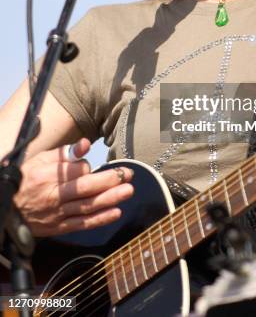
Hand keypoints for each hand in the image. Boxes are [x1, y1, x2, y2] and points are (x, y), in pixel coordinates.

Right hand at [14, 138, 133, 235]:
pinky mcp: (60, 228)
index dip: (88, 166)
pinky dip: (100, 219)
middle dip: (109, 181)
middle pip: (86, 188)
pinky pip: (83, 224)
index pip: (75, 170)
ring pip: (88, 206)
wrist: (9, 209)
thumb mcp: (41, 160)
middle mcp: (53, 196)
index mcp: (47, 176)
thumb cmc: (27, 180)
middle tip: (128, 174)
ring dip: (110, 199)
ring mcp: (57, 214)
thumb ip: (65, 153)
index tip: (92, 165)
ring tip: (128, 191)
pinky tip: (116, 212)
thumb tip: (85, 144)